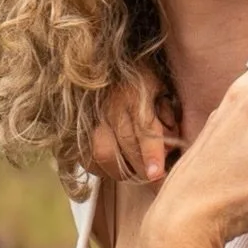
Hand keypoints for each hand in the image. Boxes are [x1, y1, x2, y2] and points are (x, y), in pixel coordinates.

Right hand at [93, 68, 173, 182]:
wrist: (99, 63)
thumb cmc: (139, 78)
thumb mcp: (159, 86)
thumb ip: (167, 112)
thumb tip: (173, 142)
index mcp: (132, 93)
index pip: (142, 127)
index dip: (150, 153)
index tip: (157, 174)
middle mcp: (107, 105)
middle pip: (123, 146)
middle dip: (141, 170)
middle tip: (157, 184)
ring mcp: (88, 117)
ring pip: (101, 155)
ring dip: (121, 172)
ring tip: (137, 175)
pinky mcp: (74, 129)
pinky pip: (86, 158)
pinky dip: (102, 169)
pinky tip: (116, 169)